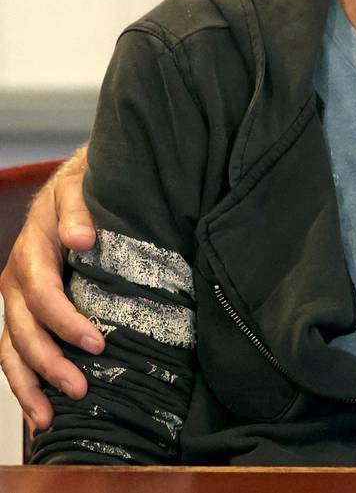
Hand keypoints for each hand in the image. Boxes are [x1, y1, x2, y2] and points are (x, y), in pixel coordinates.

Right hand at [0, 146, 100, 428]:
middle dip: (49, 363)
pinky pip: (14, 354)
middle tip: (81, 388)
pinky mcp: (23, 314)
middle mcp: (16, 280)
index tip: (98, 343)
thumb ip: (80, 210)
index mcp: (31, 252)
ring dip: (30, 386)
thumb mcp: (81, 188)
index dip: (66, 322)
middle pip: (23, 331)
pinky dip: (25, 385)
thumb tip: (80, 239)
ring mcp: (15, 301)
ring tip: (51, 418)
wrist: (75, 184)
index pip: (42, 294)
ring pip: (11, 351)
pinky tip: (41, 413)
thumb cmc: (84, 189)